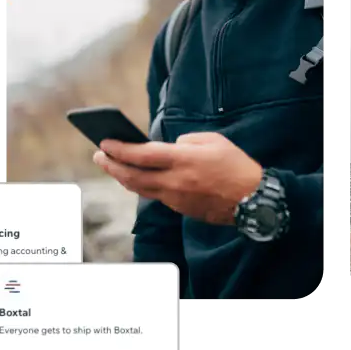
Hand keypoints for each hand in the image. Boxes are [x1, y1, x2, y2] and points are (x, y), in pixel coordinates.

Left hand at [93, 132, 262, 224]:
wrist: (252, 199)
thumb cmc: (236, 165)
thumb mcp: (214, 141)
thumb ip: (188, 141)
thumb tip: (170, 147)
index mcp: (184, 160)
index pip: (142, 155)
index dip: (120, 149)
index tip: (104, 143)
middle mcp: (175, 181)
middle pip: (133, 176)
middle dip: (112, 165)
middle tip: (99, 155)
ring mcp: (176, 198)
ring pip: (140, 189)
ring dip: (123, 177)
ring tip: (113, 166)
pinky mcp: (180, 208)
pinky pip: (155, 195)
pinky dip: (142, 185)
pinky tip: (138, 177)